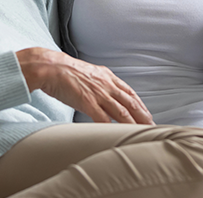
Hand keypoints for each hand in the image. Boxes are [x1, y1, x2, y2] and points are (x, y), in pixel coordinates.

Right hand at [16, 47, 153, 124]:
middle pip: (130, 103)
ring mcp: (98, 93)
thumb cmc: (65, 71)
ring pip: (121, 112)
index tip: (147, 114)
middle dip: (142, 116)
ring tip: (141, 133)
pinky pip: (103, 118)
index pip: (129, 92)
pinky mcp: (87, 102)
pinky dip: (111, 128)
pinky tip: (117, 135)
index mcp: (107, 76)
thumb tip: (103, 94)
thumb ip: (98, 83)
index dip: (140, 104)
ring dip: (133, 124)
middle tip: (152, 127)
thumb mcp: (88, 73)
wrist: (50, 67)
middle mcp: (106, 84)